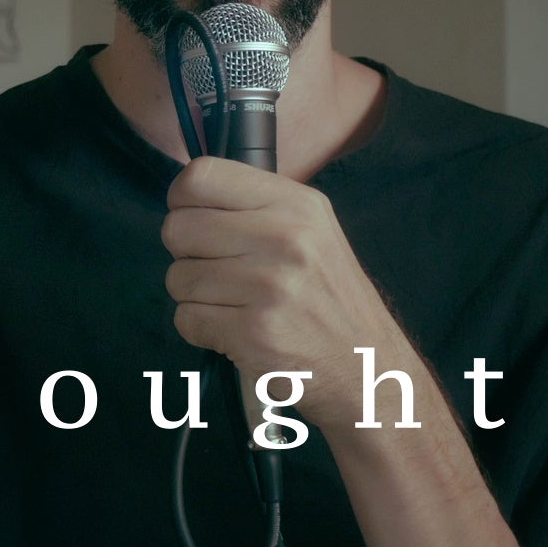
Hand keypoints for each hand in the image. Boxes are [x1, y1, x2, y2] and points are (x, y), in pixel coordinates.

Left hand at [161, 156, 384, 430]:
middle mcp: (286, 237)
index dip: (183, 202)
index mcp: (296, 204)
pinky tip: (236, 333)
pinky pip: (186, 319)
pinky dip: (201, 330)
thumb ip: (253, 207)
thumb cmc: (328, 301)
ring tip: (236, 306)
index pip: (200, 177)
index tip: (197, 222)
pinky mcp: (255, 332)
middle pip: (178, 228)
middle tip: (220, 273)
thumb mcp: (311, 232)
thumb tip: (184, 192)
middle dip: (186, 255)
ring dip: (195, 297)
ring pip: (177, 277)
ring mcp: (271, 285)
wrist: (369, 369)